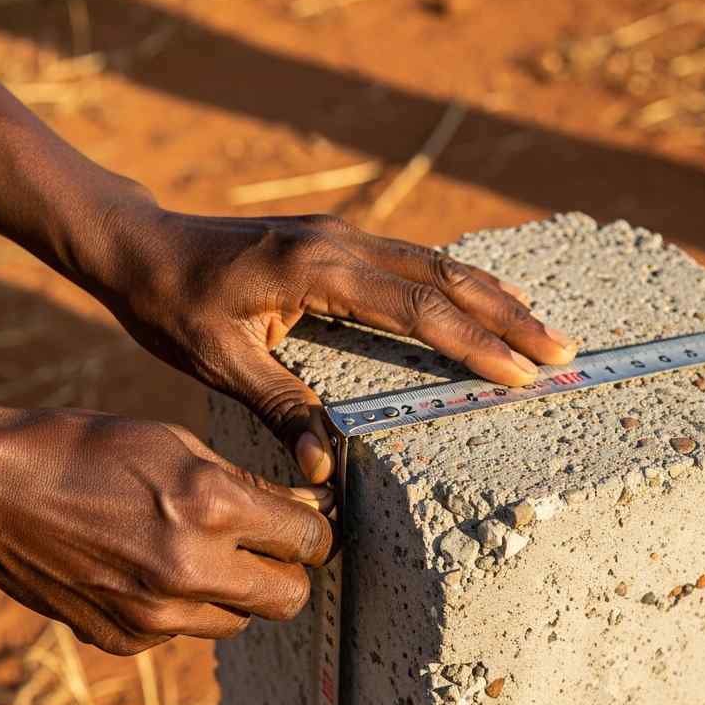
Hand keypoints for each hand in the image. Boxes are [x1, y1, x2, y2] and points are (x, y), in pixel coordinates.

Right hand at [0, 408, 333, 654]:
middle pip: (289, 597)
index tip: (308, 525)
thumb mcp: (176, 445)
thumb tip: (308, 511)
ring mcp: (156, 614)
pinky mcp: (126, 639)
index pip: (310, 541)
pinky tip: (147, 567)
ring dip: (235, 592)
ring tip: (196, 551)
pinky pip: (184, 631)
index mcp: (212, 507)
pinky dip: (183, 606)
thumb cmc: (84, 450)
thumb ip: (248, 486)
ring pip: (239, 620)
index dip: (318, 531)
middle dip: (289, 572)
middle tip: (268, 548)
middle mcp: (192, 569)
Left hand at [91, 208, 577, 482]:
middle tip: (564, 351)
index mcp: (315, 269)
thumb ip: (280, 406)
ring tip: (542, 326)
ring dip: (492, 296)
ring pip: (436, 262)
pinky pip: (413, 259)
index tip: (522, 374)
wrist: (140, 244)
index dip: (474, 344)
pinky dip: (457, 284)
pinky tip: (482, 300)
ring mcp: (340, 234)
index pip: (416, 310)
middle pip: (445, 278)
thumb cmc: (170, 305)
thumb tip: (324, 470)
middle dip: (508, 317)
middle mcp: (339, 241)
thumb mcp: (219, 361)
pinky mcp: (335, 239)